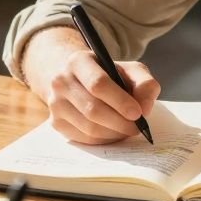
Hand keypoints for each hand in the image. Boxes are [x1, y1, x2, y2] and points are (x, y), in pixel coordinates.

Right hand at [23, 29, 160, 144]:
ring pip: (89, 128)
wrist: (80, 81)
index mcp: (78, 61)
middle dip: (120, 122)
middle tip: (138, 127)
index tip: (138, 113)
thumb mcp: (130, 70)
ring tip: (128, 128)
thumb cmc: (110, 75)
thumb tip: (145, 108)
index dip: (120, 101)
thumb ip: (145, 83)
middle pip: (93, 109)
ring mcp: (55, 103)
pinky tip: (114, 131)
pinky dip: (104, 139)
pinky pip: (84, 139)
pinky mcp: (56, 123)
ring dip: (114, 133)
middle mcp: (61, 81)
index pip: (97, 83)